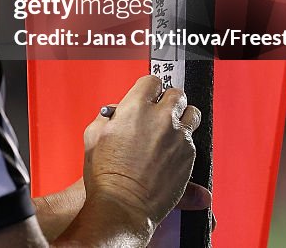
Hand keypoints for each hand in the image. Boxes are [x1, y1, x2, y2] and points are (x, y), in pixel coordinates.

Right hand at [81, 75, 202, 228]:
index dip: (149, 88)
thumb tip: (115, 113)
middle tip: (161, 110)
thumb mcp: (93, 136)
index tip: (148, 95)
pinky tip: (171, 151)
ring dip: (182, 116)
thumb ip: (107, 117)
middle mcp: (160, 118)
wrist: (123, 204)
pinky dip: (183, 141)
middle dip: (168, 100)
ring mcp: (178, 136)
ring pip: (191, 113)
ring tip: (172, 127)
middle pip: (176, 94)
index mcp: (135, 107)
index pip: (152, 81)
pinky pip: (192, 139)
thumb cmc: (105, 173)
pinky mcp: (189, 155)